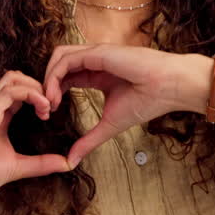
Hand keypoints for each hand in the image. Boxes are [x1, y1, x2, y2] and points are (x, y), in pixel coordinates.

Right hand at [0, 70, 69, 214]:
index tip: (49, 112)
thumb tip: (66, 163)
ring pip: (13, 78)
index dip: (37, 94)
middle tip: (51, 107)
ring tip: (47, 108)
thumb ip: (41, 163)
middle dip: (39, 86)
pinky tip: (42, 109)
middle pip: (16, 77)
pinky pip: (11, 92)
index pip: (17, 90)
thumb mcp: (17, 167)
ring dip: (36, 88)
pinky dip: (31, 94)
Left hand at [42, 44, 205, 166]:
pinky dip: (54, 76)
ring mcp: (96, 54)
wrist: (169, 88)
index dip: (54, 92)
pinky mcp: (98, 53)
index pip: (66, 76)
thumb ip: (89, 141)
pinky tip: (56, 96)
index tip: (50, 113)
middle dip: (46, 84)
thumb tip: (71, 162)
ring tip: (49, 102)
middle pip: (58, 64)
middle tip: (44, 109)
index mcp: (98, 74)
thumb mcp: (109, 125)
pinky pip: (67, 60)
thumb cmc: (147, 102)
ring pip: (59, 57)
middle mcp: (95, 61)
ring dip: (47, 78)